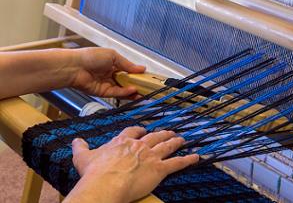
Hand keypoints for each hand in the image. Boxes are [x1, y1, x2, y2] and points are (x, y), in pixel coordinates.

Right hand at [66, 127, 198, 202]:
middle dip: (162, 133)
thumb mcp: (83, 156)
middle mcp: (139, 145)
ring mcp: (150, 156)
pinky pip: (176, 163)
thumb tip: (76, 141)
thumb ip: (80, 147)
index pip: (133, 130)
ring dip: (175, 142)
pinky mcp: (159, 169)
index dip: (140, 130)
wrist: (105, 183)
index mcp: (123, 141)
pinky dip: (187, 160)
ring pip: (166, 146)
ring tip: (182, 139)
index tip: (143, 130)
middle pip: (154, 136)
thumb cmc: (95, 172)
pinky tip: (195, 157)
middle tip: (169, 132)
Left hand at [71, 48, 145, 97]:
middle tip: (148, 87)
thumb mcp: (113, 56)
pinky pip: (116, 94)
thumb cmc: (90, 57)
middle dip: (137, 85)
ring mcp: (107, 84)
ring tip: (144, 92)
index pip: (129, 71)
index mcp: (113, 64)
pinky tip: (132, 90)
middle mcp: (111, 75)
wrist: (74, 67)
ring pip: (123, 90)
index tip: (147, 77)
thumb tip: (141, 68)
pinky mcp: (103, 93)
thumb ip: (128, 64)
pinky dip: (125, 93)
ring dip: (133, 91)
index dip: (138, 74)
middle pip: (127, 82)